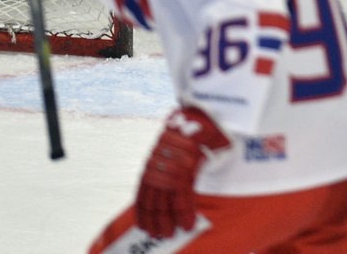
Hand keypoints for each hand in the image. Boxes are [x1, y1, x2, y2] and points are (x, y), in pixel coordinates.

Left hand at [137, 107, 229, 238]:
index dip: (144, 211)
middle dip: (154, 220)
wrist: (203, 111)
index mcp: (155, 161)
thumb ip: (177, 160)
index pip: (144, 191)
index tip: (145, 225)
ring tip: (169, 234)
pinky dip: (184, 212)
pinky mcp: (185, 166)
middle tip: (158, 234)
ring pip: (165, 201)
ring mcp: (171, 166)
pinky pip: (182, 196)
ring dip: (167, 220)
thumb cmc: (195, 127)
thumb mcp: (181, 144)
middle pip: (152, 200)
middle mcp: (159, 165)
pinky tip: (188, 224)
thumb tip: (179, 172)